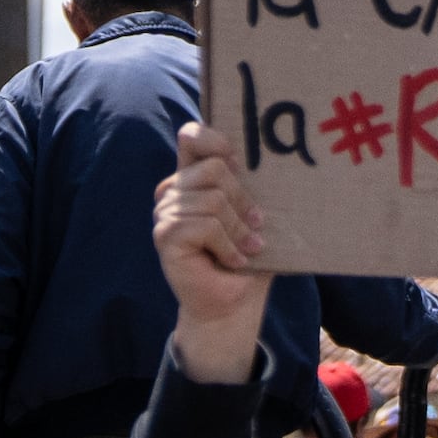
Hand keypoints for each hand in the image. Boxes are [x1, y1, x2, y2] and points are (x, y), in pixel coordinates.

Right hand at [158, 119, 275, 384]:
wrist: (234, 301)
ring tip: (246, 249)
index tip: (237, 161)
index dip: (214, 139)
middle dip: (243, 200)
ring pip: (213, 200)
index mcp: (194, 176)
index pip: (193, 135)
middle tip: (255, 227)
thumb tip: (272, 157)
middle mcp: (174, 189)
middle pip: (215, 168)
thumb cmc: (249, 254)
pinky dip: (227, 246)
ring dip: (238, 230)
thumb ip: (251, 183)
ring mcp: (165, 211)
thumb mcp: (254, 212)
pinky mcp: (164, 235)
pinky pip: (204, 225)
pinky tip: (234, 260)